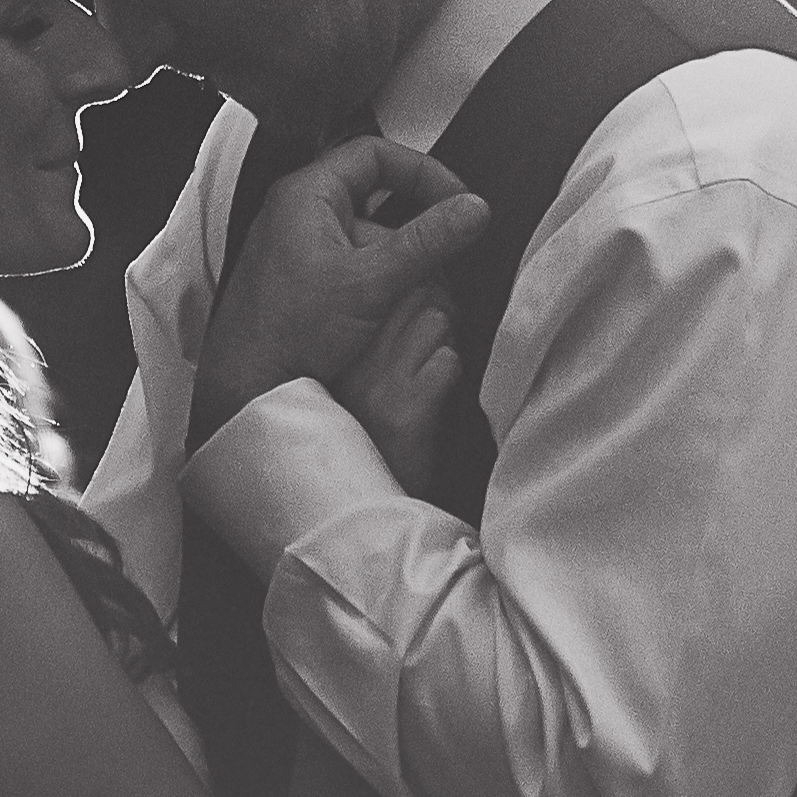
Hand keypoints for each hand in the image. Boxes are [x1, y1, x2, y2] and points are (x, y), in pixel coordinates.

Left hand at [193, 137, 488, 441]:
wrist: (250, 388)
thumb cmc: (284, 335)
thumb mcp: (371, 282)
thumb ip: (427, 243)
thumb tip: (470, 211)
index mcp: (305, 196)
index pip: (375, 154)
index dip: (422, 171)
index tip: (454, 199)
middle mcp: (297, 215)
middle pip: (376, 197)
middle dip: (416, 225)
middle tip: (445, 246)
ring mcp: (299, 249)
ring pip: (369, 236)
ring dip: (402, 258)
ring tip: (419, 286)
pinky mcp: (305, 282)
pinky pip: (356, 266)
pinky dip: (382, 280)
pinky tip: (393, 308)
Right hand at [335, 279, 460, 496]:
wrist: (373, 512)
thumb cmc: (382, 443)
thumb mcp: (376, 383)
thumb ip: (394, 340)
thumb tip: (435, 295)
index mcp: (342, 351)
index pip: (382, 286)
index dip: (419, 285)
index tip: (434, 299)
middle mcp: (352, 362)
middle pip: (413, 292)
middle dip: (443, 303)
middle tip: (448, 331)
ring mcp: (377, 386)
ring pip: (433, 318)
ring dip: (452, 336)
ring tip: (444, 362)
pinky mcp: (404, 413)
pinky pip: (446, 362)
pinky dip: (455, 371)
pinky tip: (445, 392)